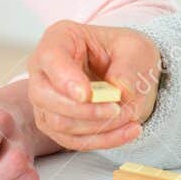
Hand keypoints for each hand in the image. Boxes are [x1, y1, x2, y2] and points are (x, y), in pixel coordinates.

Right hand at [26, 20, 160, 150]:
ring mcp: (46, 100)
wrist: (130, 72)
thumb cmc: (125, 53)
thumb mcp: (136, 49)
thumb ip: (127, 69)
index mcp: (60, 39)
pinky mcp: (56, 124)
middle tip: (117, 109)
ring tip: (129, 117)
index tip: (87, 94)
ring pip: (58, 123)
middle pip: (45, 96)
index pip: (50, 57)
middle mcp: (44, 70)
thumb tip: (119, 92)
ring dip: (96, 127)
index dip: (65, 78)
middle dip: (84, 110)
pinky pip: (72, 140)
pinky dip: (102, 140)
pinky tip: (127, 131)